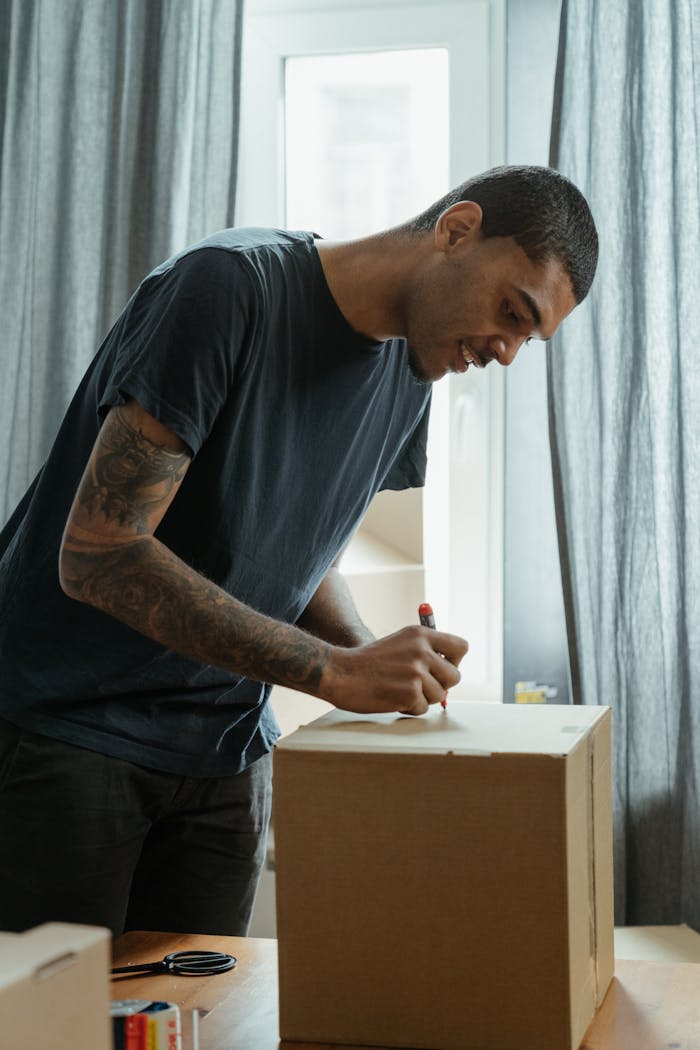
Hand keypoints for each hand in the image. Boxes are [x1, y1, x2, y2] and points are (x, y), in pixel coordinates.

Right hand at [318, 625, 468, 715]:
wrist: (340, 672)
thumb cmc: (369, 662)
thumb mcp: (400, 643)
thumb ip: (425, 651)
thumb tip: (451, 671)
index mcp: (421, 634)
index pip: (461, 647)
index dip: (454, 661)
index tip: (439, 668)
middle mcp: (422, 650)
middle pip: (455, 676)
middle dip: (440, 686)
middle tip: (419, 686)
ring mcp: (416, 671)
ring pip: (440, 696)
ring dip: (423, 699)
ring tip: (401, 691)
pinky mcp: (409, 692)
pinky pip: (423, 709)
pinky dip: (409, 709)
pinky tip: (392, 698)